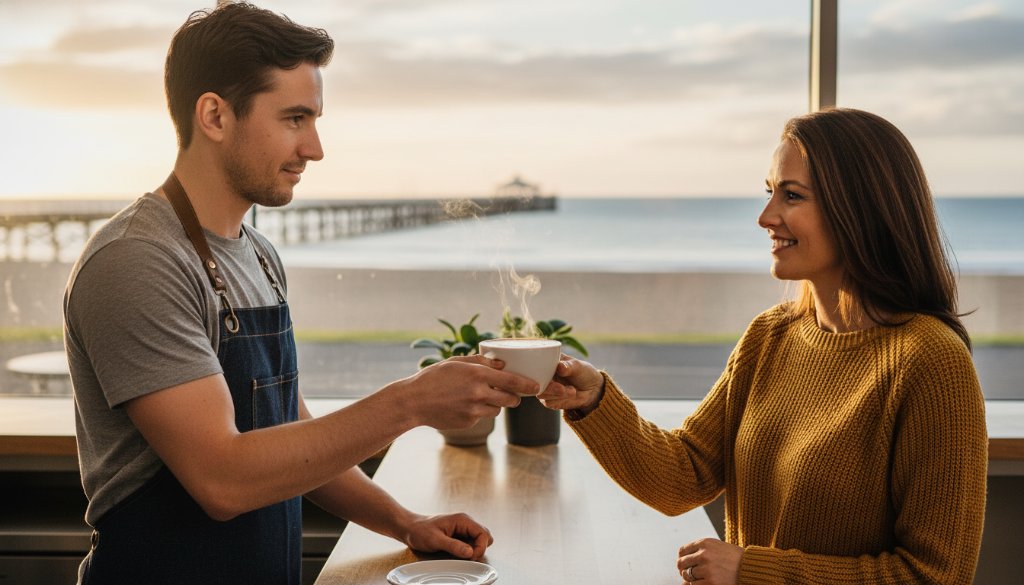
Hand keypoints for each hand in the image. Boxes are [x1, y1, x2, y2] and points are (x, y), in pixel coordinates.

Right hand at [400, 354, 537, 429]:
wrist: (414, 402)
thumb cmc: (434, 378)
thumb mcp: (456, 362)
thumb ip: (481, 362)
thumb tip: (503, 364)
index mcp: (478, 375)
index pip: (513, 381)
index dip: (528, 385)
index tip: (537, 386)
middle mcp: (479, 393)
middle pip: (511, 399)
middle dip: (513, 397)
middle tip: (509, 393)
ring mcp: (474, 410)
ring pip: (497, 409)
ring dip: (494, 403)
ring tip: (478, 397)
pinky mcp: (469, 423)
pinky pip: (482, 417)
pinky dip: (478, 411)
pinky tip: (462, 405)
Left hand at [401, 512, 493, 560]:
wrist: (409, 528)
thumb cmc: (419, 531)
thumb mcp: (435, 540)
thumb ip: (454, 546)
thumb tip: (470, 552)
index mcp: (462, 520)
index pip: (483, 533)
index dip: (481, 548)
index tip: (470, 558)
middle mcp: (465, 522)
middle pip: (484, 536)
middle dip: (479, 549)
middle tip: (466, 557)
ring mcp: (462, 528)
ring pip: (478, 540)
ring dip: (474, 550)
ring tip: (460, 555)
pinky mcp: (458, 534)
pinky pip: (470, 543)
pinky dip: (467, 550)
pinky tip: (457, 553)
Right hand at [537, 355, 604, 412]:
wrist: (592, 389)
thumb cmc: (583, 372)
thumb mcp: (578, 366)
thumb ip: (568, 366)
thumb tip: (560, 367)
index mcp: (546, 362)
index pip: (534, 363)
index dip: (536, 368)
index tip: (550, 371)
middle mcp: (542, 375)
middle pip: (534, 381)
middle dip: (548, 386)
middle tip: (562, 388)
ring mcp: (544, 388)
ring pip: (540, 393)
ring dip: (556, 393)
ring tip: (572, 390)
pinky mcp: (548, 400)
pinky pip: (547, 401)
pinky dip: (559, 399)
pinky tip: (570, 394)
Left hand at [677, 538, 741, 584]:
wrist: (750, 567)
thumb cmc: (732, 557)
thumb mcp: (716, 546)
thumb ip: (699, 551)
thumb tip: (680, 565)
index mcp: (704, 543)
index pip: (682, 551)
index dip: (682, 559)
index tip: (686, 564)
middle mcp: (704, 554)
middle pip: (681, 563)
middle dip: (683, 569)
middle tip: (689, 573)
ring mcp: (707, 569)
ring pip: (687, 576)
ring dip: (691, 578)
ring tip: (701, 577)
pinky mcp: (711, 582)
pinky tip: (705, 582)